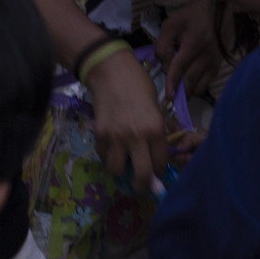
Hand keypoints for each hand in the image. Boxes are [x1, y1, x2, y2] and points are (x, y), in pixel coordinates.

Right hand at [86, 48, 169, 184]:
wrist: (112, 72)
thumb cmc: (139, 87)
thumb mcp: (156, 110)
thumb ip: (156, 134)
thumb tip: (156, 158)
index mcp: (156, 129)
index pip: (160, 164)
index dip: (159, 172)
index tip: (157, 172)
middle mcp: (136, 136)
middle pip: (141, 175)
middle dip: (142, 186)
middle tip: (141, 185)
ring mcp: (116, 137)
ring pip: (116, 170)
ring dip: (121, 170)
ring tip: (124, 162)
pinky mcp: (99, 134)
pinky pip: (103, 156)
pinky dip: (108, 156)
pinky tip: (113, 148)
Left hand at [154, 0, 228, 95]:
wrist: (217, 13)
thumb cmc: (190, 18)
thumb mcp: (170, 25)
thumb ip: (163, 46)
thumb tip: (164, 67)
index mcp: (193, 42)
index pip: (180, 66)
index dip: (173, 82)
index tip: (170, 96)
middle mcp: (206, 55)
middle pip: (189, 81)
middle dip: (178, 89)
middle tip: (169, 91)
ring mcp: (214, 63)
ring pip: (197, 87)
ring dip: (185, 89)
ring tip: (178, 81)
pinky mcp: (217, 68)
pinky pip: (203, 86)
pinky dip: (194, 87)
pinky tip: (188, 78)